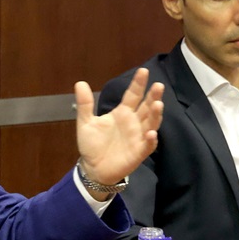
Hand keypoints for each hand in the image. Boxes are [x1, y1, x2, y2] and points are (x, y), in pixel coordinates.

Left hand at [75, 68, 163, 194]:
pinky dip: (150, 139)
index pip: (133, 95)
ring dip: (155, 115)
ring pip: (150, 123)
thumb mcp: (86, 123)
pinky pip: (147, 145)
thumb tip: (80, 83)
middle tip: (158, 86)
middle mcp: (133, 123)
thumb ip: (85, 104)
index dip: (138, 84)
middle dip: (153, 97)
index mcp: (122, 113)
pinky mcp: (138, 152)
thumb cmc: (92, 145)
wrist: (92, 168)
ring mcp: (138, 137)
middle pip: (146, 107)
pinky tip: (151, 133)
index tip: (143, 71)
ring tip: (158, 104)